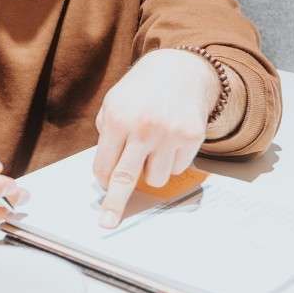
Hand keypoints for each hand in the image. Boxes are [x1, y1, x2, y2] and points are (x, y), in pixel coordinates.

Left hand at [92, 49, 216, 227]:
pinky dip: (170, 161)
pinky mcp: (192, 138)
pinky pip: (176, 169)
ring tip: (151, 148)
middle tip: (107, 222)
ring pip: (155, 179)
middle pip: (126, 179)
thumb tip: (105, 171)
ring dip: (150, 172)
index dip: (102, 180)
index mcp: (118, 119)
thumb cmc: (141, 90)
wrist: (180, 70)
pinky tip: (169, 140)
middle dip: (115, 205)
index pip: (104, 165)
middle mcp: (143, 128)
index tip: (101, 193)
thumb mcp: (114, 102)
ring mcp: (170, 134)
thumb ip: (107, 133)